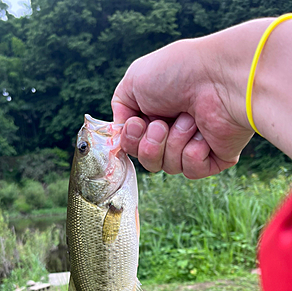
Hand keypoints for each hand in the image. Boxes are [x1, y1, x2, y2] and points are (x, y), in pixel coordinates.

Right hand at [112, 36, 255, 178]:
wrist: (218, 78)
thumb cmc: (178, 72)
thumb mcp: (133, 81)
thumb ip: (120, 108)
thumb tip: (122, 132)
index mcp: (156, 114)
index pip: (133, 144)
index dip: (131, 140)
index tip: (137, 124)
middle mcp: (174, 130)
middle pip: (148, 160)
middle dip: (150, 145)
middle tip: (162, 123)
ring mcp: (194, 144)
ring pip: (168, 167)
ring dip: (173, 143)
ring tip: (188, 119)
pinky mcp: (215, 158)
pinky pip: (191, 171)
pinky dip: (192, 153)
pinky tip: (202, 133)